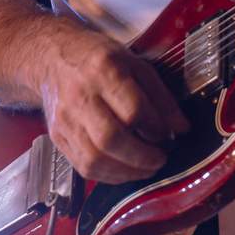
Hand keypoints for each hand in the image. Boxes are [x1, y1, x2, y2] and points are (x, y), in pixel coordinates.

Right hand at [37, 29, 187, 184]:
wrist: (52, 58)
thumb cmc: (97, 59)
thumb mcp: (135, 64)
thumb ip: (160, 96)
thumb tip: (181, 128)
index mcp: (104, 70)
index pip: (133, 110)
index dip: (156, 129)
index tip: (167, 136)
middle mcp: (80, 96)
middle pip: (110, 139)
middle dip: (142, 157)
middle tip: (160, 159)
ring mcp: (65, 119)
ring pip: (94, 159)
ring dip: (126, 172)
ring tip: (145, 168)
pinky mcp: (57, 137)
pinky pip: (83, 167)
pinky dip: (109, 175)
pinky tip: (125, 169)